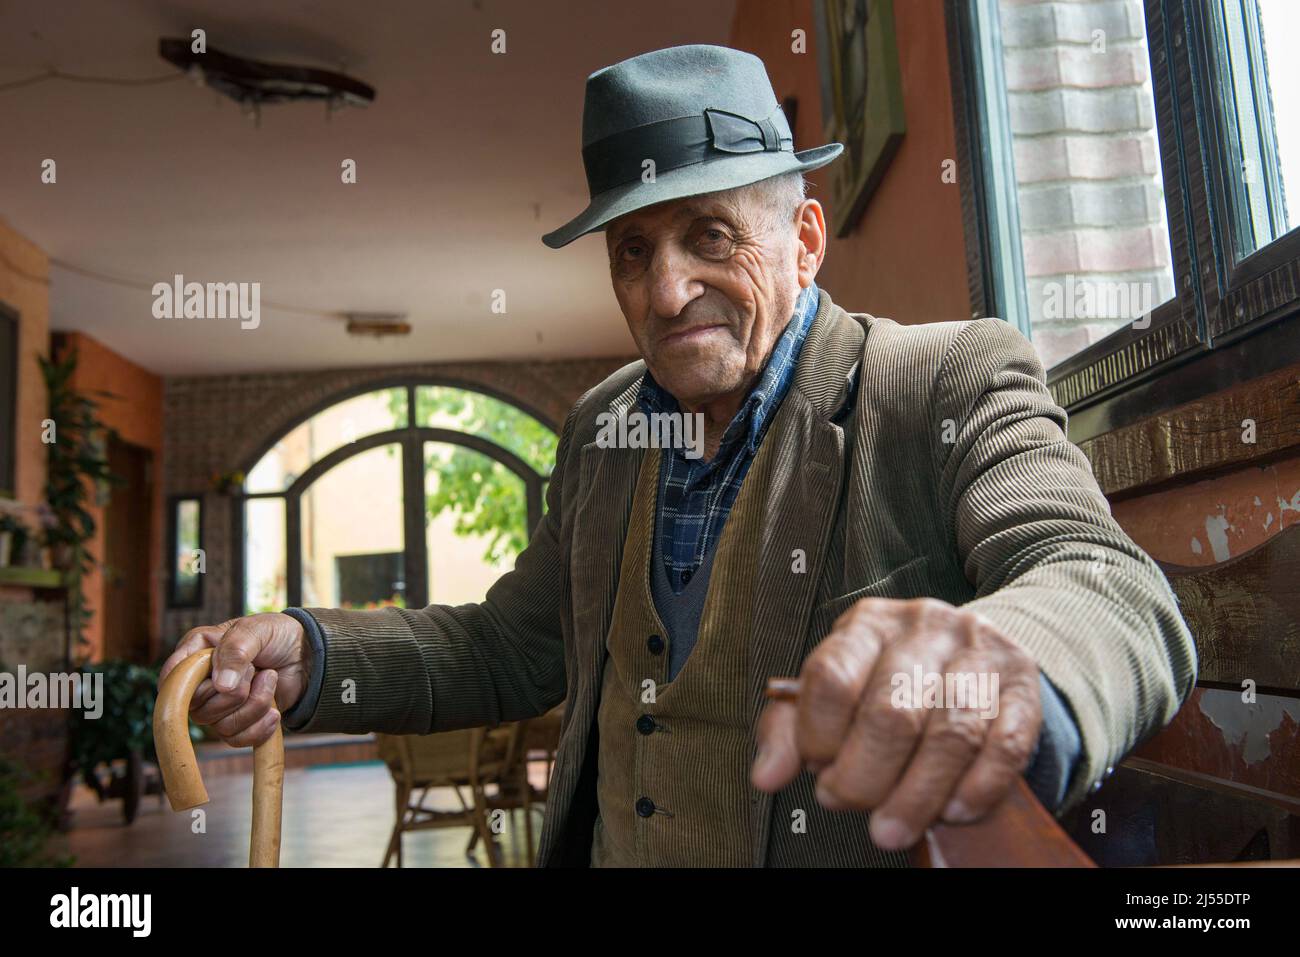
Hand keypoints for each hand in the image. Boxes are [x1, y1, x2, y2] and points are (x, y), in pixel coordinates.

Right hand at [158, 612, 310, 747]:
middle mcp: (201, 684)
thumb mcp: (255, 630)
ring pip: (222, 726)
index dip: (188, 686)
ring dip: (255, 704)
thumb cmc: (276, 635)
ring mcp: (218, 706)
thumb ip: (236, 650)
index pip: (172, 681)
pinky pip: (237, 740)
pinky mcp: (237, 723)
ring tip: (270, 678)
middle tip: (256, 667)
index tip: (217, 679)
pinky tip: (274, 711)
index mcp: (197, 654)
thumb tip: (221, 686)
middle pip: (199, 708)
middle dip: (237, 690)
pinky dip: (260, 727)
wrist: (307, 655)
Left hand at [751, 597, 1040, 850]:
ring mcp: (979, 652)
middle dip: (864, 776)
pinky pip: (1006, 744)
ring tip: (890, 829)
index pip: (832, 678)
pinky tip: (952, 811)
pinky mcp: (1022, 684)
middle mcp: (924, 627)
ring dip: (917, 796)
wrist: (972, 647)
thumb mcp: (835, 687)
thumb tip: (766, 774)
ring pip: (950, 734)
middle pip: (891, 712)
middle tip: (848, 804)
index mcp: (868, 624)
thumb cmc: (887, 676)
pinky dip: (978, 788)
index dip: (818, 735)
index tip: (817, 769)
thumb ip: (791, 729)